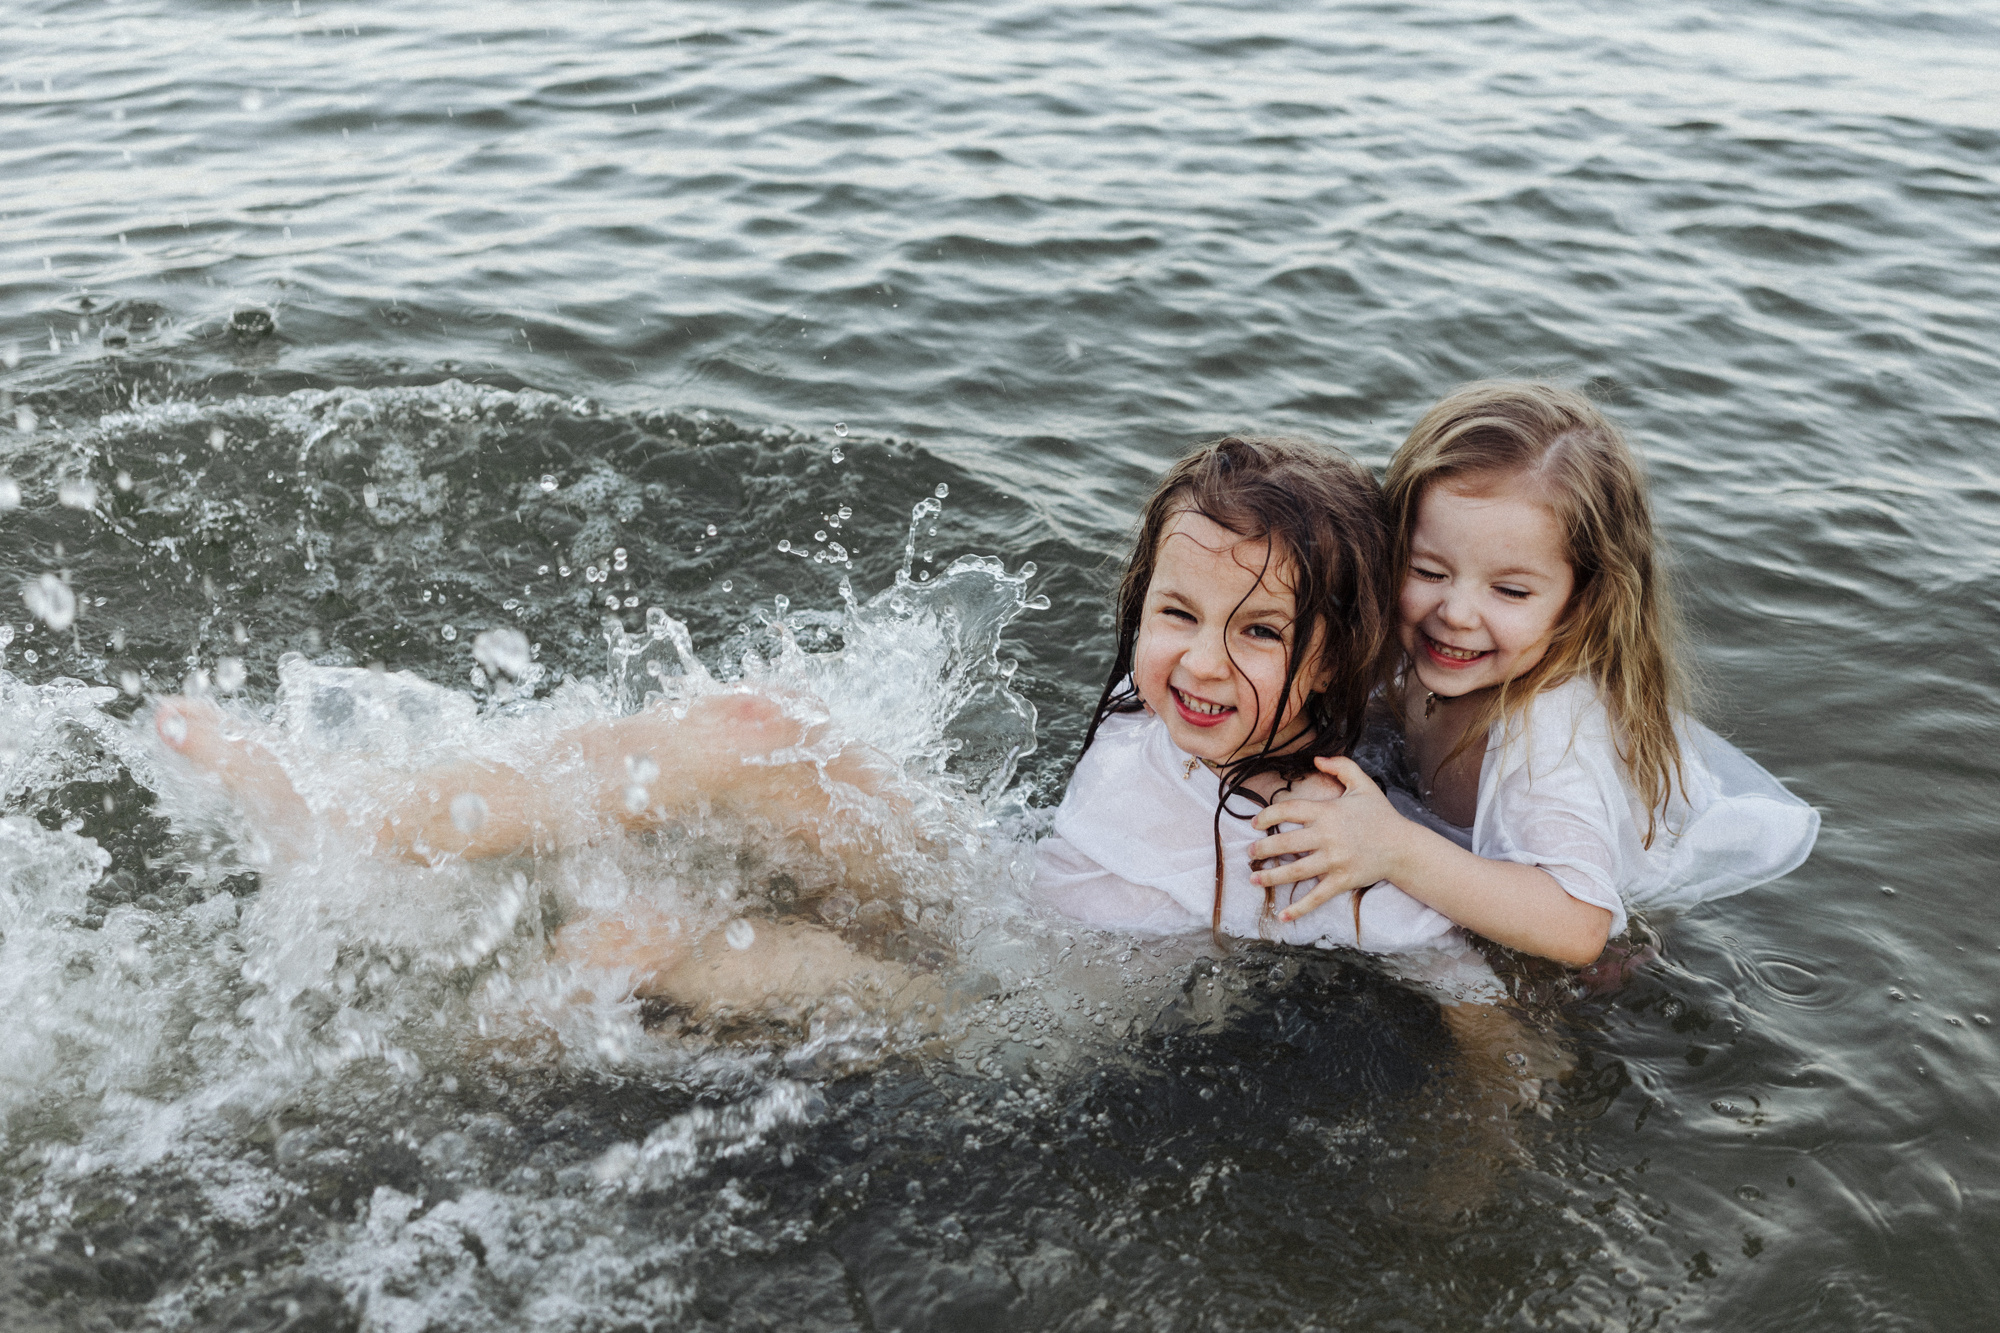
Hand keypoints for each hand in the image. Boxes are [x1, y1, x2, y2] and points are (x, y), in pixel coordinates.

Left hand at [1248, 756, 1411, 921]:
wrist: (1403, 846)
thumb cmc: (1381, 815)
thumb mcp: (1363, 784)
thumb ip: (1341, 766)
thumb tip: (1317, 758)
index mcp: (1327, 812)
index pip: (1288, 810)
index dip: (1267, 815)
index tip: (1255, 823)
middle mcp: (1327, 836)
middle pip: (1286, 844)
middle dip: (1263, 849)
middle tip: (1249, 853)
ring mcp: (1334, 861)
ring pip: (1295, 871)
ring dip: (1270, 876)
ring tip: (1253, 878)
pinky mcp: (1342, 880)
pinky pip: (1317, 896)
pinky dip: (1299, 908)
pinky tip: (1282, 916)